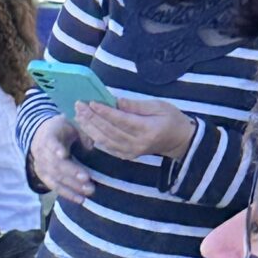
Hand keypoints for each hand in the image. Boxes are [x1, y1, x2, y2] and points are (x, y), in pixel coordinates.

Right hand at [28, 113, 93, 203]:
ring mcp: (41, 166)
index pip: (51, 144)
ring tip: (88, 192)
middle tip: (88, 181)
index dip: (56, 150)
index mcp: (48, 137)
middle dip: (72, 174)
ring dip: (72, 187)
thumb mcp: (70, 127)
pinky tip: (80, 200)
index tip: (64, 155)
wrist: (39, 135)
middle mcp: (41, 154)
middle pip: (55, 165)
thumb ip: (81, 136)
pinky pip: (55, 187)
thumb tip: (91, 147)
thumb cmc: (60, 131)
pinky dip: (67, 194)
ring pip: (56, 179)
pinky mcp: (43, 176)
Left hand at [68, 92, 192, 165]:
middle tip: (78, 106)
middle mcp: (137, 143)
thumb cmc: (171, 119)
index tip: (91, 102)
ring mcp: (130, 152)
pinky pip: (107, 147)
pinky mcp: (126, 155)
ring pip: (105, 140)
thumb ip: (136, 105)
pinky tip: (86, 128)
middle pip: (109, 131)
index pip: (121, 120)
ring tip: (78, 115)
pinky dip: (94, 137)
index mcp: (147, 129)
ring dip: (89, 128)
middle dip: (92, 118)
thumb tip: (116, 101)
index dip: (105, 112)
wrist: (179, 141)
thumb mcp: (159, 106)